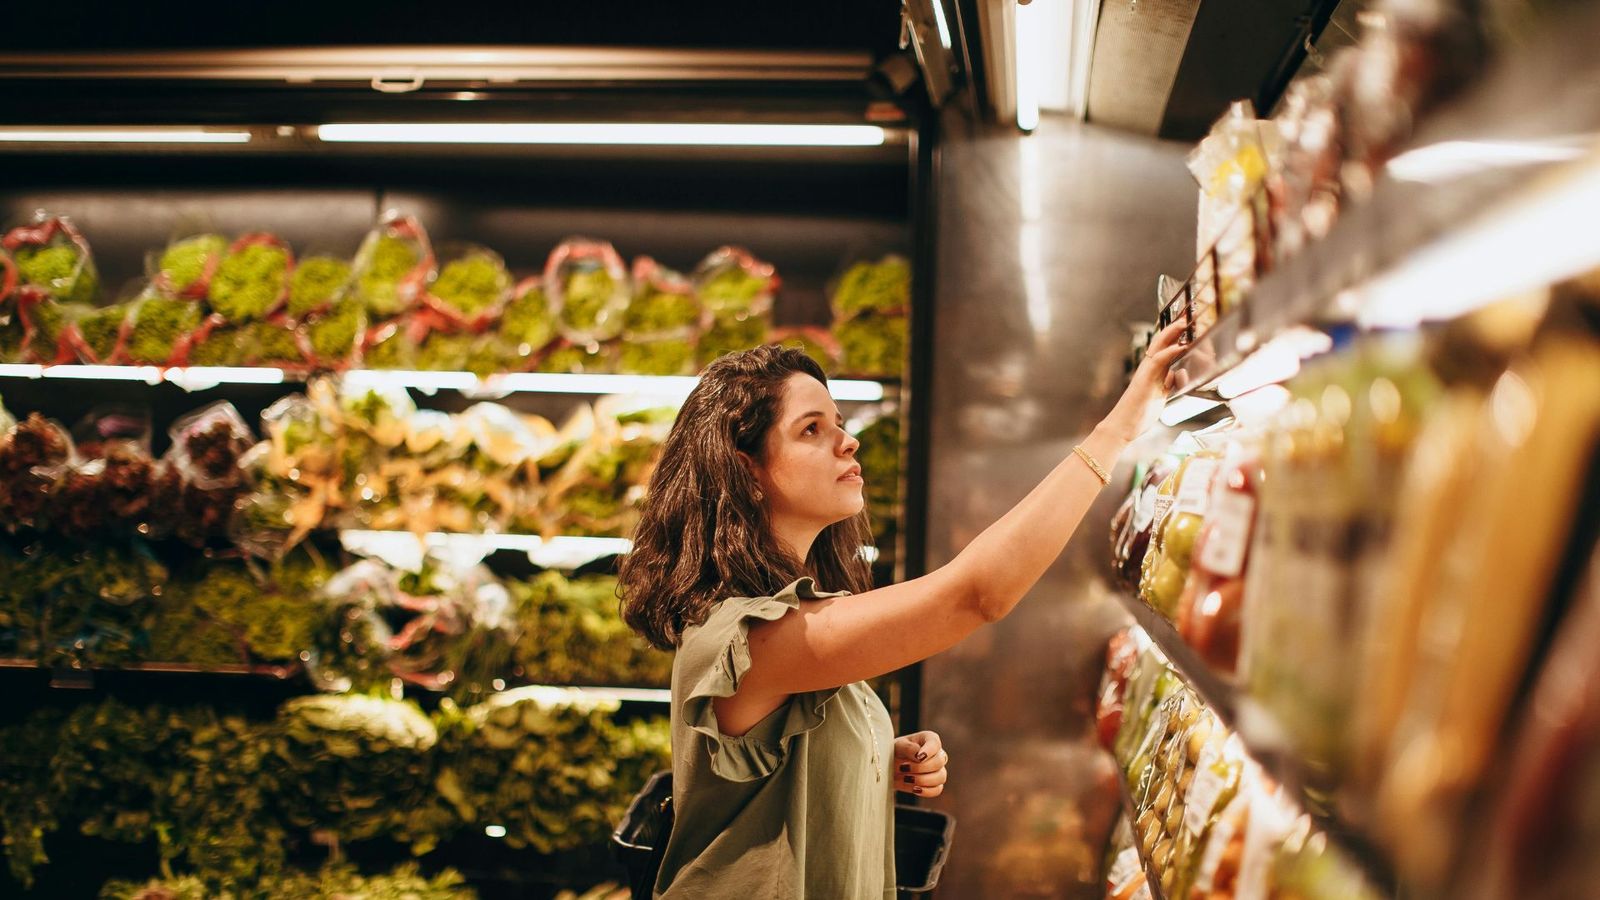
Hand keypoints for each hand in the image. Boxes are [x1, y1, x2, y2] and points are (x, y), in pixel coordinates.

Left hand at [894, 731, 947, 797]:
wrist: (889, 767)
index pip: (935, 743)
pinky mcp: (935, 784)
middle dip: (921, 767)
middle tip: (904, 767)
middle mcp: (937, 754)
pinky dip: (926, 791)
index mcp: (929, 739)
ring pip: (940, 777)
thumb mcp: (897, 746)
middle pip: (939, 762)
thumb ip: (907, 748)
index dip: (929, 751)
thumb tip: (918, 755)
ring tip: (906, 778)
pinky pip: (937, 790)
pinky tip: (914, 788)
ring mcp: (938, 770)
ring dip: (923, 780)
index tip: (918, 757)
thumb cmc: (894, 752)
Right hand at [1099, 317, 1191, 440]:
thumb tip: (1176, 375)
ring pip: (1158, 346)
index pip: (1165, 347)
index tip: (1188, 324)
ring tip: (1184, 322)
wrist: (1123, 426)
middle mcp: (1148, 368)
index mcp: (1153, 371)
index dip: (1176, 335)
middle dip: (1175, 328)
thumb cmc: (1139, 413)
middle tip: (1187, 315)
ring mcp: (1146, 372)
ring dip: (1172, 333)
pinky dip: (1169, 352)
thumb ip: (1168, 384)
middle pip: (1162, 341)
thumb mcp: (1160, 395)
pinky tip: (1179, 346)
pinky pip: (1157, 361)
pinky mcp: (1145, 379)